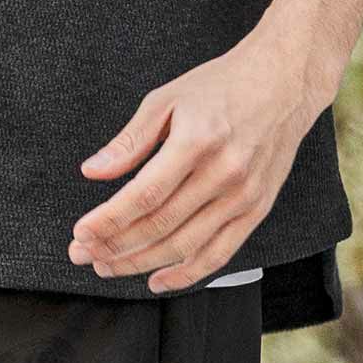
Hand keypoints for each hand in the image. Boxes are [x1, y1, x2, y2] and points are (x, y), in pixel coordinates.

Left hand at [69, 29, 342, 293]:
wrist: (282, 83)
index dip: (109, 220)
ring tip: (107, 265)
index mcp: (197, 140)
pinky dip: (186, 273)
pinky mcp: (257, 210)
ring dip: (141, 262)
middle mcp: (223, 173)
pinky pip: (219, 254)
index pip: (145, 194)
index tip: (80, 233)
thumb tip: (93, 171)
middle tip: (82, 253)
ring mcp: (243, 196)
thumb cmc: (220, 86)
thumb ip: (130, 140)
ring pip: (185, 245)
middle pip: (160, 225)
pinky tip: (157, 279)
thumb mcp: (167, 98)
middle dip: (115, 245)